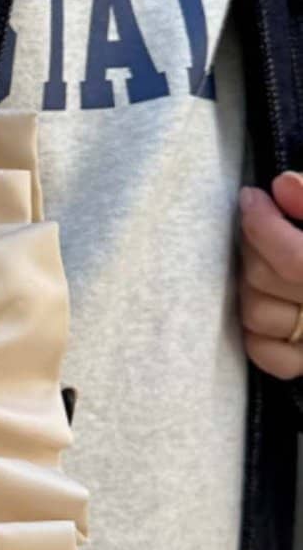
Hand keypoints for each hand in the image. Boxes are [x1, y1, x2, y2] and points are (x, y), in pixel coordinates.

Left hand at [239, 173, 302, 379]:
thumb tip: (283, 184)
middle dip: (255, 246)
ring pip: (256, 313)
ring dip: (251, 283)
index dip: (264, 225)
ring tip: (267, 263)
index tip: (250, 198)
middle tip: (261, 225)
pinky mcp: (302, 365)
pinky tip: (269, 302)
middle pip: (266, 279)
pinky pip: (261, 350)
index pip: (295, 260)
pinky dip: (256, 326)